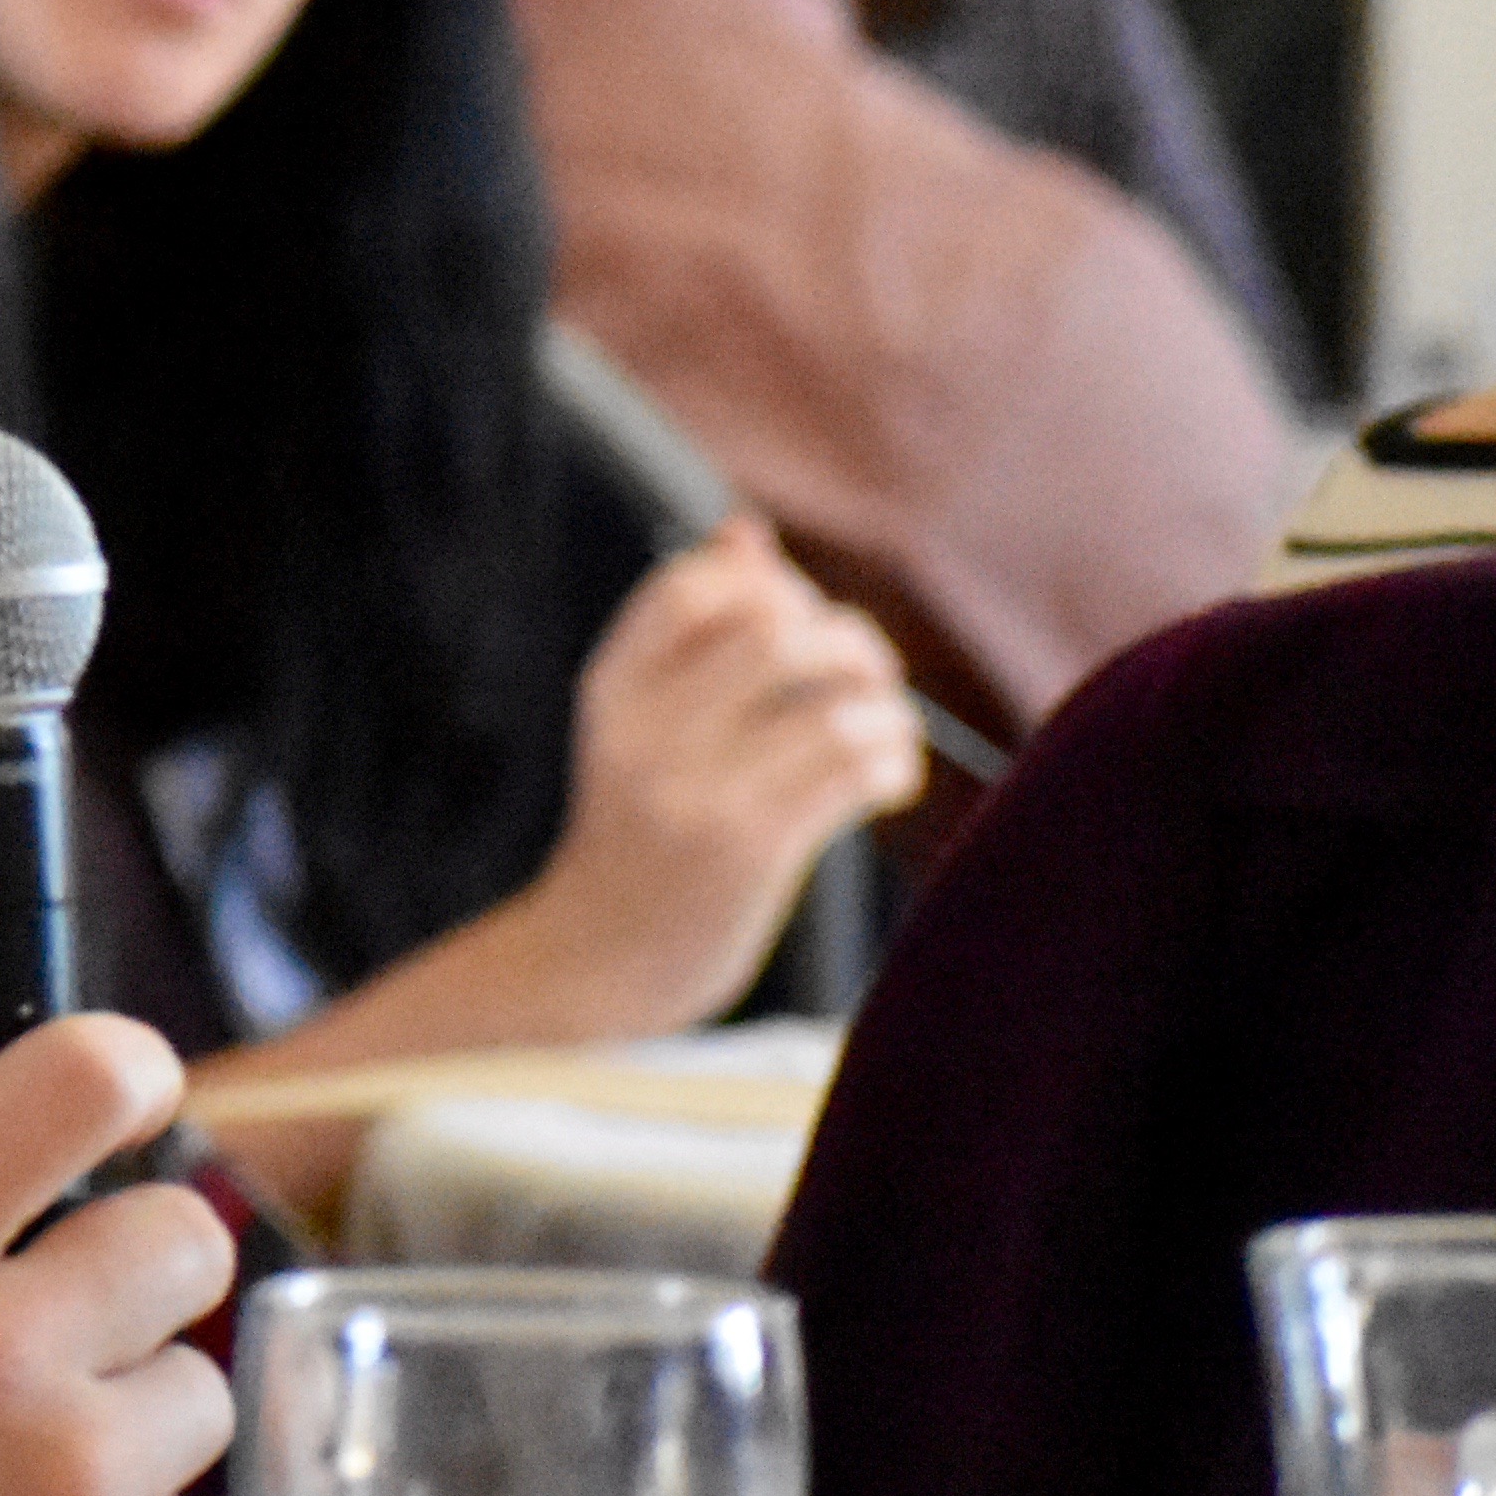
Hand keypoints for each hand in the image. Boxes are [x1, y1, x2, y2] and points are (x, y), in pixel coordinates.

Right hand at [527, 519, 928, 1022]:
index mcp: (612, 688)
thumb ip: (693, 632)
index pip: (696, 586)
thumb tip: (747, 534)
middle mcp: (644, 731)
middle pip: (779, 631)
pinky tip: (886, 783)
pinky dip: (894, 765)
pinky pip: (854, 770)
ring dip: (886, 711)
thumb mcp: (640, 724)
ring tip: (883, 736)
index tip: (794, 627)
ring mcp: (695, 791)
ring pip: (834, 703)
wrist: (601, 960)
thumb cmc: (640, 829)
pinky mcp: (750, 848)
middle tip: (863, 682)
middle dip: (849, 643)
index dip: (768, 587)